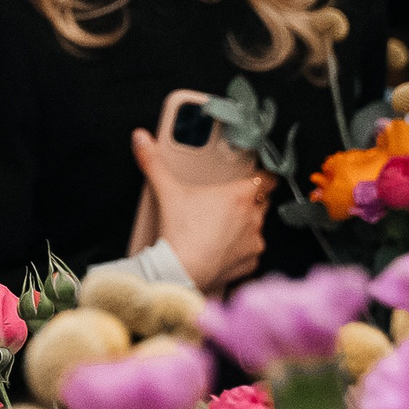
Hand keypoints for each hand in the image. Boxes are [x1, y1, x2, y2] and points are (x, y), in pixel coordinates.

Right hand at [131, 128, 268, 294]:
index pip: (268, 179)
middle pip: (262, 202)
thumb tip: (141, 137)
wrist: (182, 271)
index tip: (258, 176)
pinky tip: (221, 249)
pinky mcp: (250, 262)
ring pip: (257, 228)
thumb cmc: (180, 231)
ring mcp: (254, 241)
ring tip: (221, 228)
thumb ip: (153, 162)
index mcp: (239, 196)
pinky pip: (251, 251)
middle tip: (228, 203)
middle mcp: (253, 217)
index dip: (265, 176)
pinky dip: (240, 249)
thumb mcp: (166, 192)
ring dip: (245, 226)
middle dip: (251, 201)